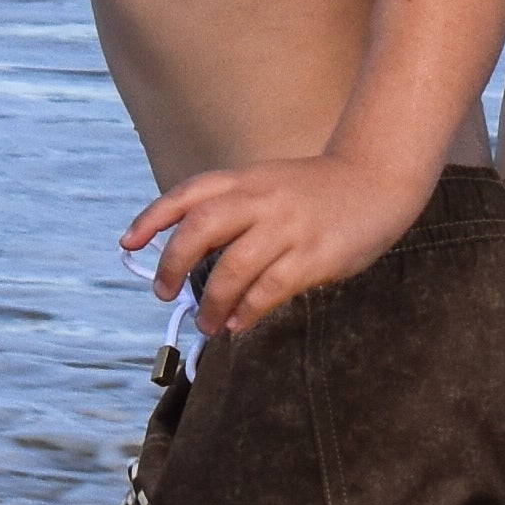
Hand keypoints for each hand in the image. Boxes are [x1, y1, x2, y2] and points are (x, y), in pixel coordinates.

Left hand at [125, 155, 426, 335]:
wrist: (376, 180)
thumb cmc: (316, 190)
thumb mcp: (268, 184)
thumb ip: (235, 209)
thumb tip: (192, 255)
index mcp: (246, 178)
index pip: (188, 194)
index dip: (153, 217)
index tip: (128, 243)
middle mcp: (261, 198)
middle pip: (201, 226)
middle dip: (173, 262)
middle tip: (163, 292)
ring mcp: (287, 226)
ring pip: (232, 266)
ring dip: (212, 301)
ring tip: (207, 325)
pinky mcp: (313, 255)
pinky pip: (270, 288)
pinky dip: (248, 310)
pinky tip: (239, 323)